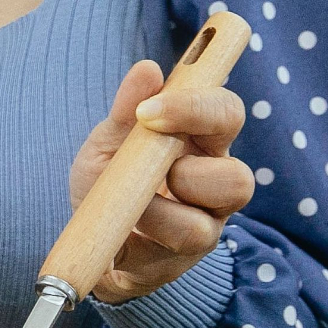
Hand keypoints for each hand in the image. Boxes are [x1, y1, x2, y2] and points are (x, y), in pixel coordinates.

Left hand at [70, 59, 251, 304]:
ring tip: (129, 206)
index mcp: (202, 145)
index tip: (148, 111)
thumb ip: (125, 112)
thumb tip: (147, 70)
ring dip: (162, 208)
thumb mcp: (106, 146)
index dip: (195, 108)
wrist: (89, 242)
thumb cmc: (108, 185)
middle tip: (146, 168)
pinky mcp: (187, 258)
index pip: (225, 115)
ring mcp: (207, 225)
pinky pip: (180, 246)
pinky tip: (122, 229)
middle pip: (239, 178)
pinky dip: (145, 232)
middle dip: (190, 171)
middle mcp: (215, 186)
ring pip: (207, 224)